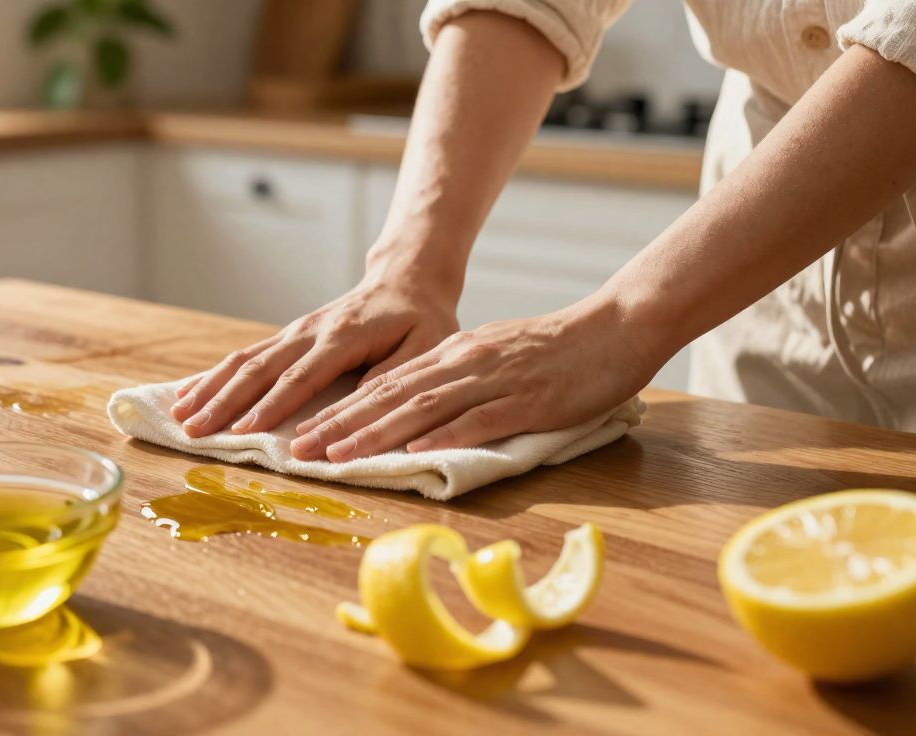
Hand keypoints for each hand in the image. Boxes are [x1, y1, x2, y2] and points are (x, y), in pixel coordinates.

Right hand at [170, 277, 458, 436]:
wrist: (405, 281)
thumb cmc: (421, 321)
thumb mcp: (425, 347)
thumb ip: (393, 378)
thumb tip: (358, 412)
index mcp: (342, 336)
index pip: (300, 377)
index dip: (272, 406)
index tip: (244, 433)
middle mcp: (309, 331)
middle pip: (258, 368)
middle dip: (223, 401)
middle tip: (193, 431)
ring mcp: (293, 332)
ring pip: (243, 360)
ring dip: (210, 389)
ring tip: (179, 416)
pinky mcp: (286, 338)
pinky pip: (244, 357)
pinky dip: (214, 376)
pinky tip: (188, 394)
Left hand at [289, 299, 656, 460]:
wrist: (616, 326)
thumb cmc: (558, 348)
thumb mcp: (495, 357)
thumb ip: (458, 380)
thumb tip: (419, 410)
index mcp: (454, 355)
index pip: (385, 386)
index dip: (342, 412)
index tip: (305, 435)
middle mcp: (464, 364)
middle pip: (390, 396)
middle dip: (341, 425)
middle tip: (299, 450)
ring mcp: (494, 381)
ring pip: (423, 408)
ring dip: (376, 434)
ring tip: (338, 455)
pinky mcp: (528, 400)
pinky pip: (481, 419)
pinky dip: (444, 435)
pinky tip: (416, 451)